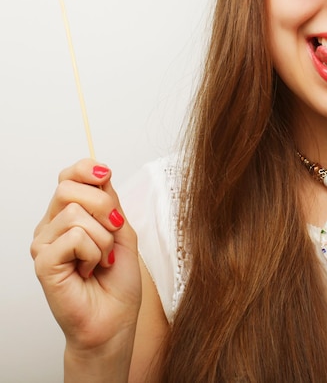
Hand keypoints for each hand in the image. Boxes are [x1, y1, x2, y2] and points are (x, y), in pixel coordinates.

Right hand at [30, 159, 141, 356]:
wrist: (115, 318)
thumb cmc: (118, 278)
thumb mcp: (122, 229)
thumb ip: (109, 201)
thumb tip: (100, 172)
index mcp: (69, 215)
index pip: (68, 176)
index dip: (86, 169)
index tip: (106, 175)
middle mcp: (51, 226)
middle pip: (68, 187)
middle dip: (103, 205)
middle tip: (114, 230)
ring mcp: (44, 244)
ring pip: (75, 214)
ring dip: (103, 237)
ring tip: (102, 258)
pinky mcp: (43, 263)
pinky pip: (74, 237)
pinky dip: (93, 252)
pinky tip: (90, 269)